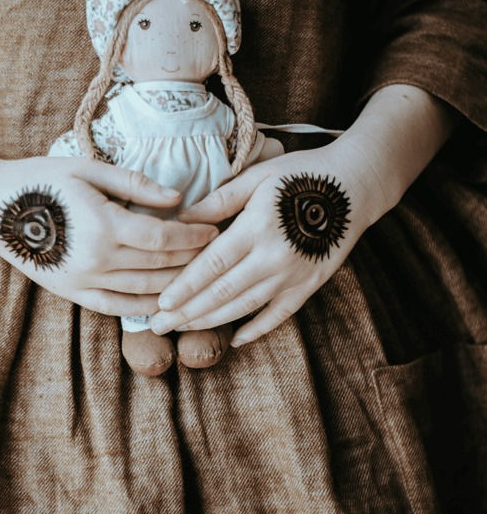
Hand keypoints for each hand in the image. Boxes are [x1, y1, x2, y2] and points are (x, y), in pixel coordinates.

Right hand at [0, 153, 218, 316]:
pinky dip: (147, 305)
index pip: (163, 237)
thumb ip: (134, 184)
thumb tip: (178, 197)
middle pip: (160, 264)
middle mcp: (96, 259)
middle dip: (193, 258)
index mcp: (103, 225)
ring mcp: (84, 281)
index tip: (214, 230)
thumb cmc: (41, 179)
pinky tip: (166, 299)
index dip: (193, 236)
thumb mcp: (88, 168)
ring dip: (177, 283)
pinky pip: (119, 306)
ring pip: (145, 289)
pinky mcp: (73, 294)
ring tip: (200, 273)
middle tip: (218, 251)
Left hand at [149, 141, 378, 345]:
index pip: (211, 265)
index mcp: (257, 227)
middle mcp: (274, 257)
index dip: (184, 287)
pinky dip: (257, 329)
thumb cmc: (302, 174)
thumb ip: (219, 201)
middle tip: (157, 325)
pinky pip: (279, 315)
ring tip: (182, 328)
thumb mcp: (257, 177)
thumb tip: (180, 219)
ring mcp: (293, 275)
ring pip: (244, 307)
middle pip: (222, 293)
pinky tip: (235, 339)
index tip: (160, 302)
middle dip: (187, 311)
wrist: (355, 187)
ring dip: (210, 321)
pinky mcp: (310, 285)